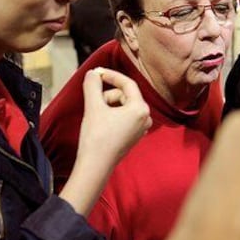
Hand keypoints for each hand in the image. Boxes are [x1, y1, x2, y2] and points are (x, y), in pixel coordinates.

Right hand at [59, 68, 150, 214]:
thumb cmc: (97, 137)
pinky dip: (112, 115)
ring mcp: (141, 128)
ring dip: (108, 106)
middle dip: (107, 96)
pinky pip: (124, 117)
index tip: (97, 73)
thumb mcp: (93, 106)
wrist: (96, 165)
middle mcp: (146, 117)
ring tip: (96, 117)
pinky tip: (101, 124)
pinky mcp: (134, 136)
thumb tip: (93, 73)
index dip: (111, 76)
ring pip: (123, 106)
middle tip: (93, 104)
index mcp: (141, 109)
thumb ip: (93, 85)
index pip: (128, 84)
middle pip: (124, 95)